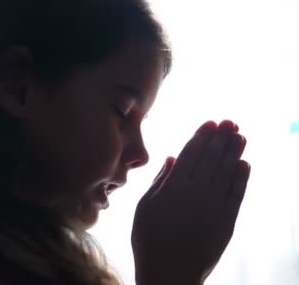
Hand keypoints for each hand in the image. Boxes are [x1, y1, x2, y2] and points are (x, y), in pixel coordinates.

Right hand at [132, 120, 250, 284]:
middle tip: (229, 122)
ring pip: (227, 173)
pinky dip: (242, 178)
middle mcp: (196, 193)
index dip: (202, 137)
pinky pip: (237, 194)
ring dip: (234, 152)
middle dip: (221, 139)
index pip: (192, 156)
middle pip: (211, 160)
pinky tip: (244, 164)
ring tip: (240, 135)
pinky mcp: (226, 221)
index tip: (210, 123)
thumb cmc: (149, 240)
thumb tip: (173, 157)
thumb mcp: (145, 207)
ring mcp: (213, 207)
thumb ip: (160, 180)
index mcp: (173, 188)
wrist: (169, 273)